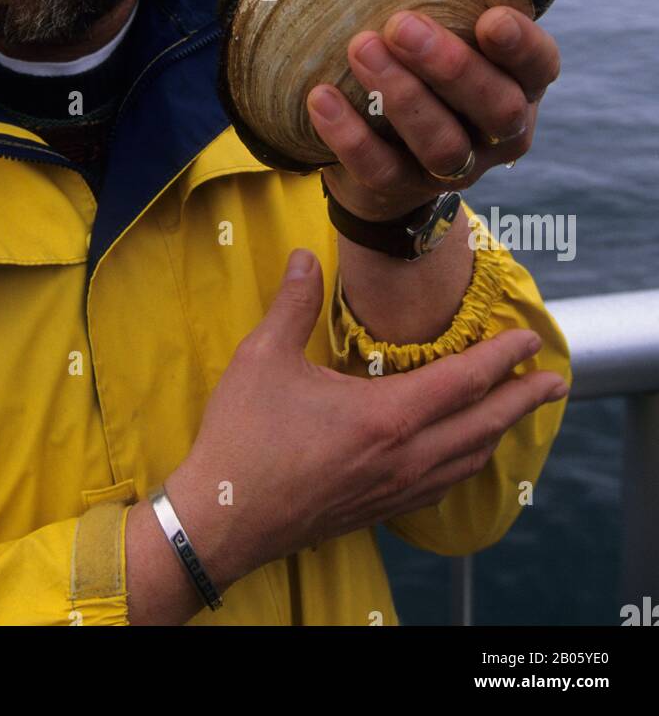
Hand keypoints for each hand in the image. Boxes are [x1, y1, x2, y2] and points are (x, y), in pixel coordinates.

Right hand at [164, 250, 567, 584]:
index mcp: (385, 416)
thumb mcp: (264, 358)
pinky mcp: (380, 510)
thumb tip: (306, 255)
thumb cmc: (243, 437)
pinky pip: (443, 485)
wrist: (221, 519)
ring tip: (514, 413)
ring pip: (468, 461)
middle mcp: (403, 456)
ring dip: (499, 433)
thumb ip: (293, 303)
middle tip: (555, 382)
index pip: (464, 381)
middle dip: (523, 401)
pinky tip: (463, 456)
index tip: (530, 339)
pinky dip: (468, 464)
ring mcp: (395, 489)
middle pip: (483, 425)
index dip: (503, 358)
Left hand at [306, 5, 560, 222]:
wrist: (384, 163)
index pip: (540, 66)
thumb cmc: (419, 70)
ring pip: (442, 144)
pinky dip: (349, 135)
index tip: (488, 19)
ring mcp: (456, 169)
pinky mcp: (403, 189)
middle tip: (401, 24)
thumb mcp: (443, 31)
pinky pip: (380, 170)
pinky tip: (320, 98)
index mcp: (519, 84)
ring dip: (400, 96)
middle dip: (450, 66)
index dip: (521, 46)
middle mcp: (498, 131)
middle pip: (496, 107)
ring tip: (361, 48)